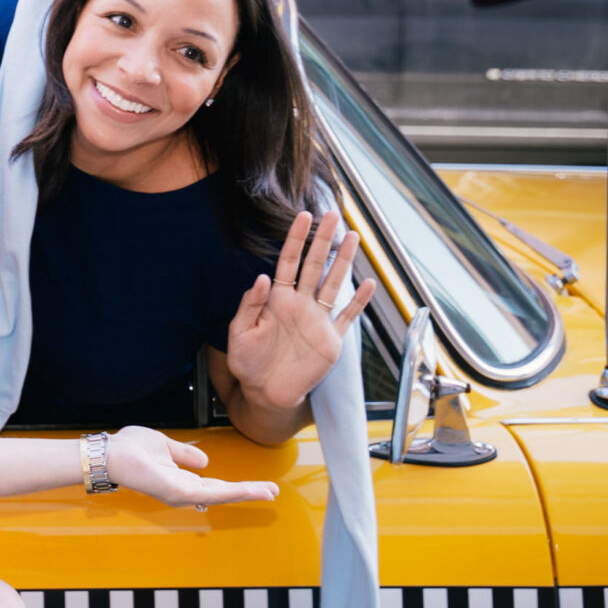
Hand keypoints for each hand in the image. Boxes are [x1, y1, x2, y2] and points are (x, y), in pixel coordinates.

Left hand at [105, 426, 281, 508]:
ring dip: (246, 492)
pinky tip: (249, 490)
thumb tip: (204, 461)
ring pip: (220, 495)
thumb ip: (185, 454)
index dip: (237, 486)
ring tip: (269, 491)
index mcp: (179, 481)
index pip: (214, 485)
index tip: (260, 486)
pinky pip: (210, 493)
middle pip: (221, 493)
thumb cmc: (129, 449)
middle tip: (273, 492)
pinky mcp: (177, 493)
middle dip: (248, 492)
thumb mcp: (164, 446)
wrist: (110, 454)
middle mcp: (181, 491)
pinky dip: (232, 492)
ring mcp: (180, 494)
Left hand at [225, 211, 375, 409]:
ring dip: (344, 261)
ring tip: (353, 237)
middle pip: (314, 265)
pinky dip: (359, 301)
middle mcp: (299, 304)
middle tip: (333, 215)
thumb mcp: (239, 333)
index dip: (296, 239)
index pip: (289, 262)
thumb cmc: (248, 362)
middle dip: (323, 240)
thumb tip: (263, 277)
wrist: (264, 392)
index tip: (303, 216)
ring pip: (334, 284)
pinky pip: (347, 316)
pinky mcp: (330, 340)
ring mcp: (317, 320)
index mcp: (276, 299)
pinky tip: (368, 283)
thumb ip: (249, 305)